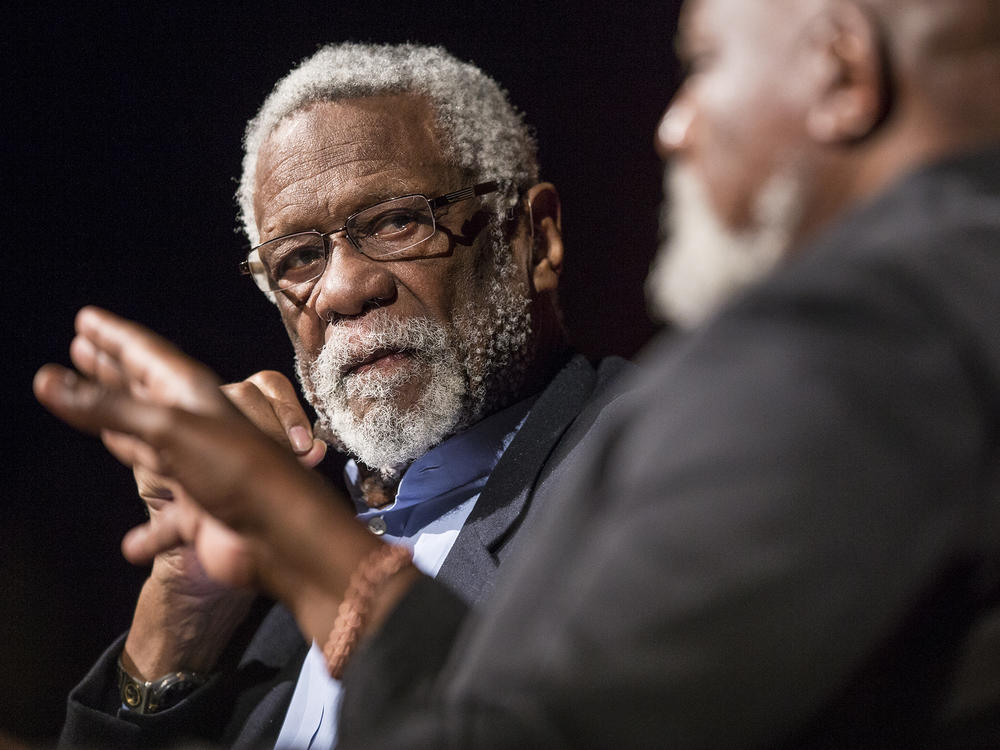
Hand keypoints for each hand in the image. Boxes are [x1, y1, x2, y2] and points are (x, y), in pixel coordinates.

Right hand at [35, 307, 387, 646]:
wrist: (283, 535)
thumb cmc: (238, 471)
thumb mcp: (169, 430)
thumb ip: (109, 408)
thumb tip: (47, 378)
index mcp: (194, 396)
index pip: (146, 355)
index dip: (115, 336)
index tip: (86, 318)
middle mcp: (195, 427)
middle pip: (144, 391)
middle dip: (113, 370)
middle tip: (82, 346)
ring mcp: (197, 469)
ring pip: (148, 445)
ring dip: (119, 429)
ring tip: (86, 411)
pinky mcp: (200, 513)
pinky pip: (166, 522)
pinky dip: (149, 532)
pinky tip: (131, 545)